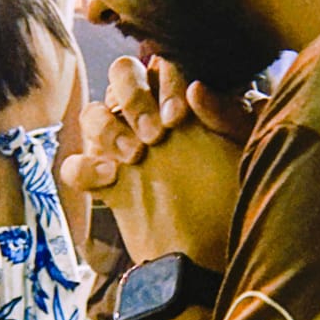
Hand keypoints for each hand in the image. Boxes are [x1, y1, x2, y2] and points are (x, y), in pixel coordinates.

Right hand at [63, 61, 243, 269]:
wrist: (213, 253)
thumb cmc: (235, 195)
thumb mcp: (245, 151)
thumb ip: (229, 114)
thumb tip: (195, 88)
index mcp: (180, 102)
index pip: (161, 66)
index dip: (165, 83)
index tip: (179, 118)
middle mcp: (148, 117)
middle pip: (121, 75)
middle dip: (133, 96)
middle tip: (155, 134)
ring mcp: (122, 149)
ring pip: (93, 114)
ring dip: (109, 128)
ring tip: (136, 157)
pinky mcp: (105, 184)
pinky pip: (74, 167)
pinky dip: (83, 168)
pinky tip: (109, 178)